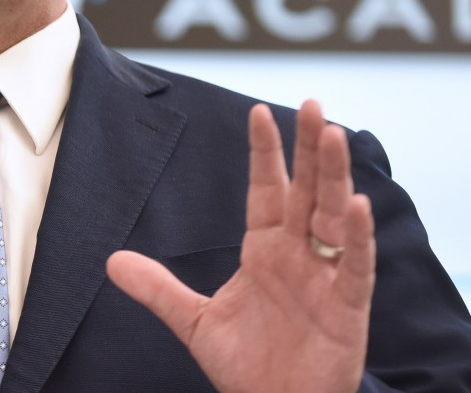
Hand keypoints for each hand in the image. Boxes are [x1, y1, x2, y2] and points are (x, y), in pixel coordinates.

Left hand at [107, 100, 374, 392]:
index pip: (266, 190)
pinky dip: (358, 238)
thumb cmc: (246, 365)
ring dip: (334, 177)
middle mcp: (298, 254)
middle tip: (309, 104)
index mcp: (265, 249)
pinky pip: (355, 268)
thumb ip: (157, 288)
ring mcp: (325, 278)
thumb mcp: (193, 320)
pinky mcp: (347, 309)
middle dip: (307, 148)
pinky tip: (357, 207)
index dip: (264, 153)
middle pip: (305, 190)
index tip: (257, 112)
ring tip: (332, 135)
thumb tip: (112, 262)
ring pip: (333, 217)